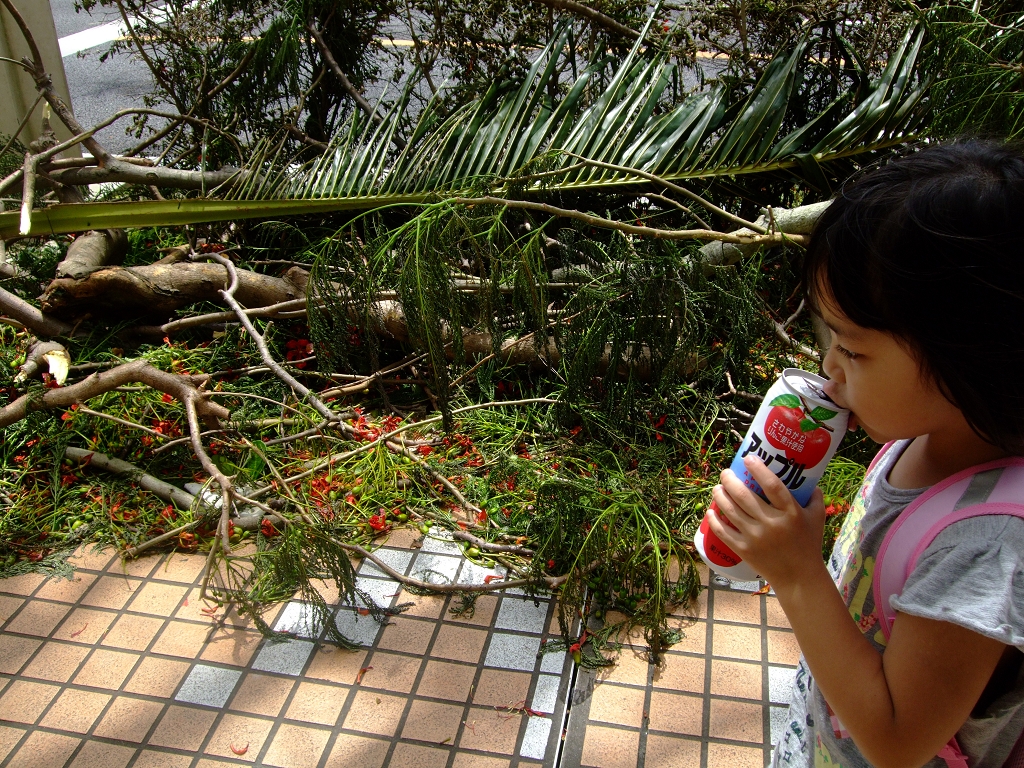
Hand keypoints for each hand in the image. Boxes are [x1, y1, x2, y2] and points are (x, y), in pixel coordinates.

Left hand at [707, 454, 827, 588]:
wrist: (800, 578)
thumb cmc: (809, 545)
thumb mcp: (817, 518)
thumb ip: (814, 496)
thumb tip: (807, 477)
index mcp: (790, 513)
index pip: (772, 485)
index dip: (758, 469)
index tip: (747, 458)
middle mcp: (771, 523)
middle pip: (744, 495)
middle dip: (730, 480)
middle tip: (726, 473)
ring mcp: (756, 537)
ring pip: (730, 510)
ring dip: (720, 495)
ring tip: (718, 488)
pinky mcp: (744, 550)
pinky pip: (723, 531)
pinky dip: (714, 519)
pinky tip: (711, 510)